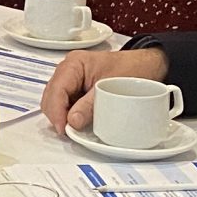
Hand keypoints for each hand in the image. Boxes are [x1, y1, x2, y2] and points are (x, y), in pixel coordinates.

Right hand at [38, 46, 169, 132]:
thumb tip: (72, 121)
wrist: (146, 65)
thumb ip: (90, 106)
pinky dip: (68, 114)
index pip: (56, 89)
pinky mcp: (76, 89)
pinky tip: (77, 122)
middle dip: (56, 115)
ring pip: (55, 100)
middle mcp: (68, 70)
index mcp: (75, 63)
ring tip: (73, 129)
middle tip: (68, 132)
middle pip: (51, 96)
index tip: (63, 129)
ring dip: (61, 115)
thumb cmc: (132, 68)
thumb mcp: (112, 87)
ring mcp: (71, 79)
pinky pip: (65, 103)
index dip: (57, 111)